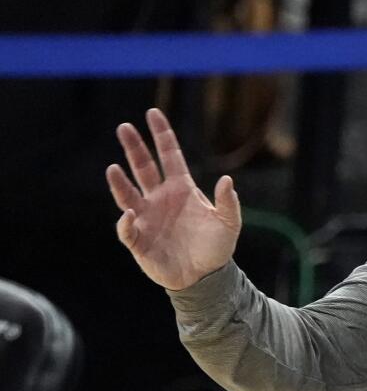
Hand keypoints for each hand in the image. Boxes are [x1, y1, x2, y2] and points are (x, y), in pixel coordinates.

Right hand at [106, 108, 241, 289]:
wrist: (205, 277)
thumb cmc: (216, 248)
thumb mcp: (229, 223)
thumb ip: (229, 202)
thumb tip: (227, 179)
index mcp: (182, 189)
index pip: (169, 156)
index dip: (162, 135)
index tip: (153, 113)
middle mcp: (160, 198)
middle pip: (143, 167)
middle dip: (134, 147)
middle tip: (124, 127)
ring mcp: (147, 218)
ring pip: (127, 195)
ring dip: (119, 182)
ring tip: (113, 168)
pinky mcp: (139, 240)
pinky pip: (127, 228)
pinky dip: (126, 222)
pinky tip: (131, 215)